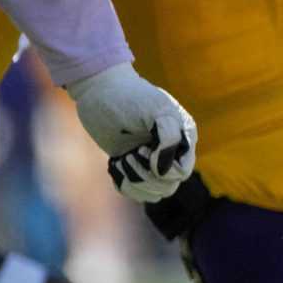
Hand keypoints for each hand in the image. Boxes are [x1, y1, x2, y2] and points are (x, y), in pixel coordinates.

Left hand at [68, 63, 197, 203]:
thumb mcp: (156, 110)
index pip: (182, 171)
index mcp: (183, 138)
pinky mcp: (132, 165)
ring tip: (122, 159)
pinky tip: (116, 164)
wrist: (100, 89)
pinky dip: (124, 184)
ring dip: (135, 182)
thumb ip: (170, 138)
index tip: (143, 148)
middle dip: (146, 176)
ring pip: (154, 193)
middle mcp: (171, 152)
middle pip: (168, 186)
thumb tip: (165, 171)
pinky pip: (135, 192)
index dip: (163, 168)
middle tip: (130, 154)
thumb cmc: (129, 96)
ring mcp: (151, 160)